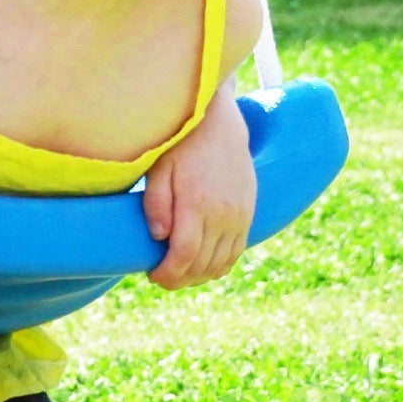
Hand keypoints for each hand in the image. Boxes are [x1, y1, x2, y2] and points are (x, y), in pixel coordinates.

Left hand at [142, 88, 253, 288]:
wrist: (218, 123)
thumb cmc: (181, 144)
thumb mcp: (160, 169)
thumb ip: (156, 203)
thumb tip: (159, 237)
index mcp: (198, 204)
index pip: (185, 255)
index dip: (169, 274)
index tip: (153, 276)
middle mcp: (223, 213)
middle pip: (203, 264)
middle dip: (180, 279)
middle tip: (162, 279)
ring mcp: (239, 214)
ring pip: (222, 262)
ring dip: (200, 276)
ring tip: (180, 274)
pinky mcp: (248, 212)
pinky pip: (238, 251)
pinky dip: (221, 266)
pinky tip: (204, 268)